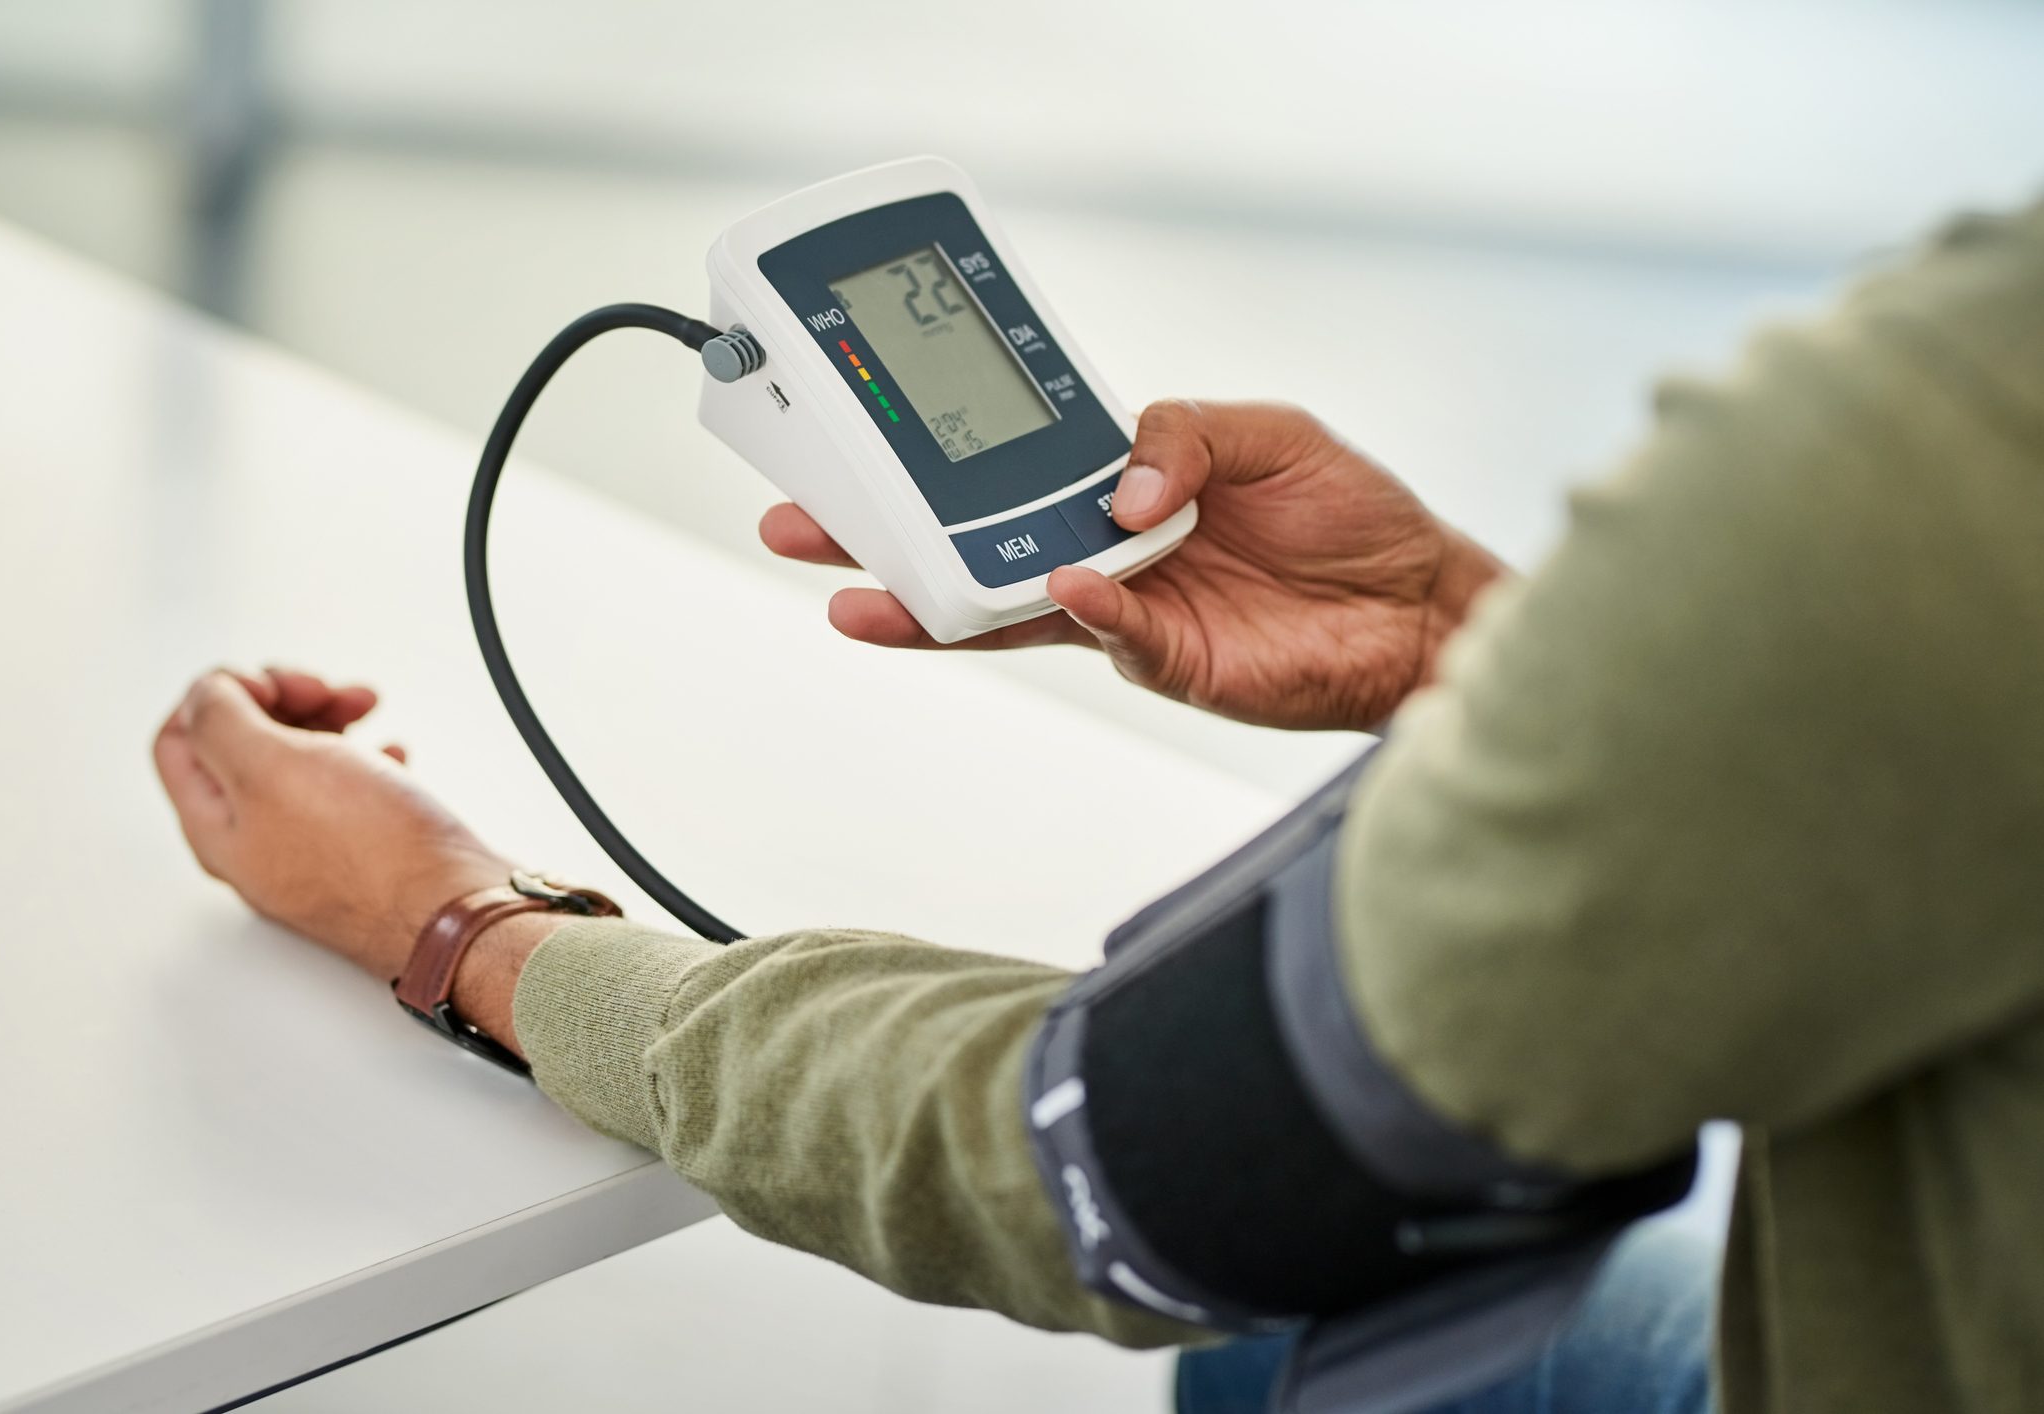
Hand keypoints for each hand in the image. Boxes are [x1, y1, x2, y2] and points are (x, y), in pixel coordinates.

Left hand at [152, 668, 510, 982]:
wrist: (454, 910)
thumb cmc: (373, 853)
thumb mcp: (272, 765)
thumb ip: (219, 720)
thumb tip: (204, 692)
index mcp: (215, 826)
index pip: (179, 740)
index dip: (218, 696)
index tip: (267, 686)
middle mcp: (254, 844)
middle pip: (240, 746)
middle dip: (281, 701)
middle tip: (320, 691)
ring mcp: (307, 851)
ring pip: (297, 763)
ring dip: (325, 719)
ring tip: (364, 707)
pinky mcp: (359, 854)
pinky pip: (347, 790)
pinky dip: (364, 756)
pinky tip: (391, 753)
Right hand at [761, 400, 1506, 729]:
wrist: (1424, 606)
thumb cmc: (1350, 516)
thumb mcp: (1267, 432)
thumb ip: (1181, 435)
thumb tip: (1115, 485)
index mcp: (1118, 486)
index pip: (1005, 471)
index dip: (934, 459)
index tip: (856, 437)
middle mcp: (1106, 552)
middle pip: (972, 547)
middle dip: (881, 541)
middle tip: (798, 526)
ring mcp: (1129, 613)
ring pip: (1010, 605)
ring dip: (934, 599)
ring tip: (858, 592)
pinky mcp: (1169, 662)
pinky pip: (1109, 633)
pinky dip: (1082, 607)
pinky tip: (1058, 584)